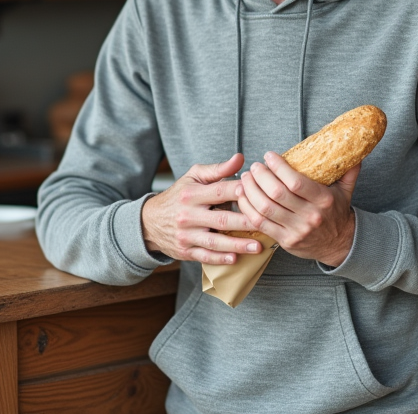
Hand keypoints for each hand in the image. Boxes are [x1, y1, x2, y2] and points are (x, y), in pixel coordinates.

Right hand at [140, 153, 264, 264]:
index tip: (260, 191)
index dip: (240, 191)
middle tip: (267, 223)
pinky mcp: (186, 251)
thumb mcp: (193, 178)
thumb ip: (217, 169)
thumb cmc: (179, 195)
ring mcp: (187, 235)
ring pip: (215, 241)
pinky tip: (235, 259)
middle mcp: (188, 215)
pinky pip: (205, 256)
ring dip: (238, 245)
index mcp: (192, 194)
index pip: (220, 191)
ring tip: (258, 246)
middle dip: (246, 222)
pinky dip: (220, 258)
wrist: (150, 222)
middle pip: (222, 219)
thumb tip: (240, 158)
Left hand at [236, 151, 358, 266]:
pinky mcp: (284, 241)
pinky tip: (243, 196)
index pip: (296, 182)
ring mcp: (296, 230)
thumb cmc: (337, 213)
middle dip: (260, 176)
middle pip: (276, 193)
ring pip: (265, 208)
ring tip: (245, 178)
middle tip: (255, 166)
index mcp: (323, 200)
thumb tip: (355, 150)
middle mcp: (309, 216)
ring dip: (250, 190)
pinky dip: (248, 208)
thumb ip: (349, 170)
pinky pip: (260, 223)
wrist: (340, 245)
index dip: (278, 167)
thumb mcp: (346, 190)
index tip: (269, 156)